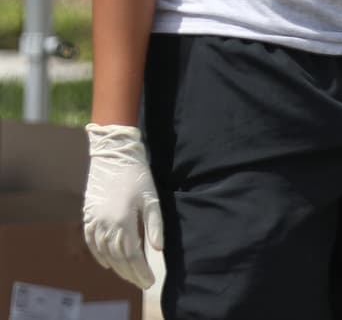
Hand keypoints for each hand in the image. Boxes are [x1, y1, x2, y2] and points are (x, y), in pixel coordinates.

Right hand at [82, 123, 163, 289]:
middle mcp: (105, 225)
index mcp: (123, 222)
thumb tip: (157, 250)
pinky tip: (107, 263)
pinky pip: (91, 242)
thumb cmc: (137, 174)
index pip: (132, 255)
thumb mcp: (152, 198)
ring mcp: (94, 221)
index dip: (140, 270)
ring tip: (129, 275)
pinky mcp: (88, 215)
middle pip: (117, 258)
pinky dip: (98, 255)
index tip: (150, 281)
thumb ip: (154, 224)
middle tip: (141, 282)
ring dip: (116, 267)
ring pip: (104, 252)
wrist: (113, 154)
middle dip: (130, 273)